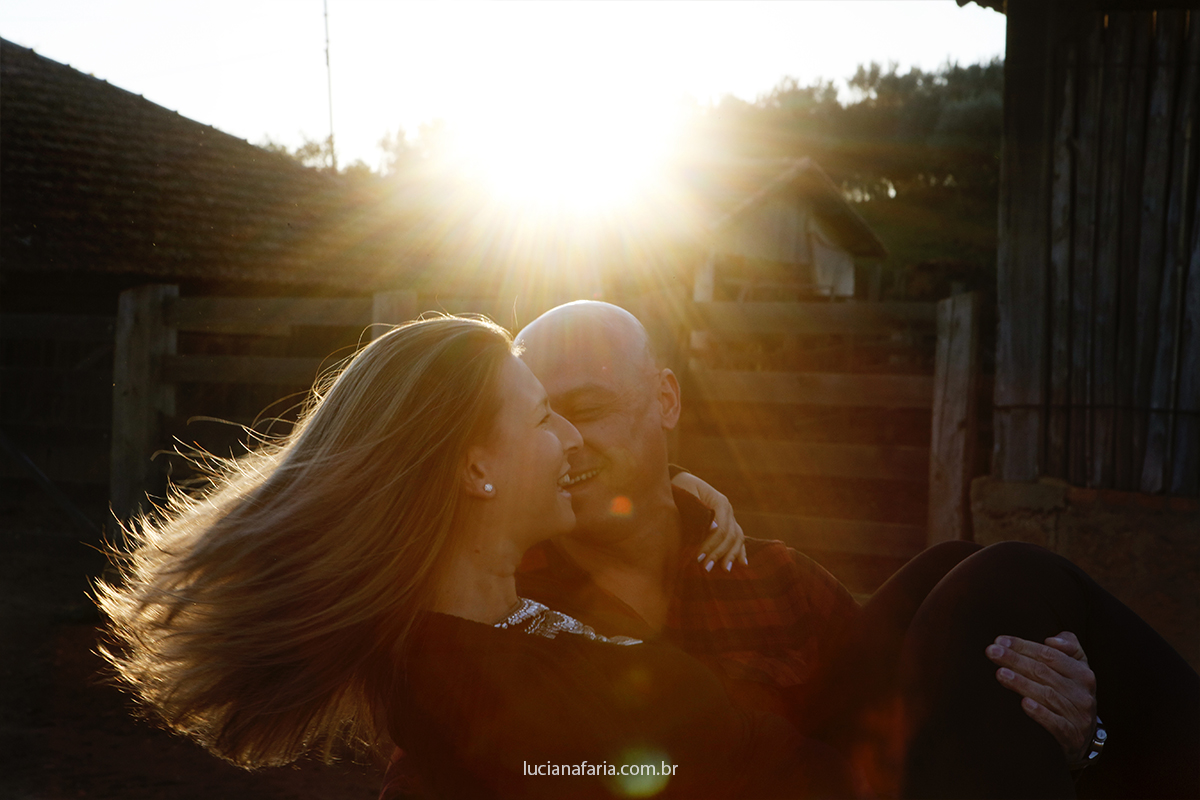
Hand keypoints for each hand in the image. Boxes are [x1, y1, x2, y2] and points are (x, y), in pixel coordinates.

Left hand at [670, 471, 747, 570]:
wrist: (682, 482)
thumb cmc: (680, 488)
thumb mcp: (685, 493)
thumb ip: (697, 508)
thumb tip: (714, 527)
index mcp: (720, 502)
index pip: (721, 528)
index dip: (711, 545)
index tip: (699, 558)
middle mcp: (728, 509)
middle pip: (730, 535)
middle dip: (719, 553)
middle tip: (706, 568)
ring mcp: (729, 516)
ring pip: (737, 538)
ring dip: (731, 555)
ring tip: (724, 570)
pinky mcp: (727, 522)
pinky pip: (738, 537)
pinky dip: (740, 550)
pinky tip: (742, 564)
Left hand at [985, 631, 1096, 763]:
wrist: (1084, 737)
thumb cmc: (1070, 695)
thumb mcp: (1075, 669)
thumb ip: (1069, 648)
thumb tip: (1051, 640)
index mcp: (1082, 673)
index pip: (1049, 655)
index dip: (1023, 646)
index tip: (999, 641)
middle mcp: (1083, 693)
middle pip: (1044, 672)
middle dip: (1015, 660)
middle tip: (991, 652)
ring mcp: (1079, 715)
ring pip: (1047, 695)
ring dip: (1022, 683)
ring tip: (1000, 674)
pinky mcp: (1072, 736)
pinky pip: (1056, 723)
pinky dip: (1040, 713)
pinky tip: (1024, 704)